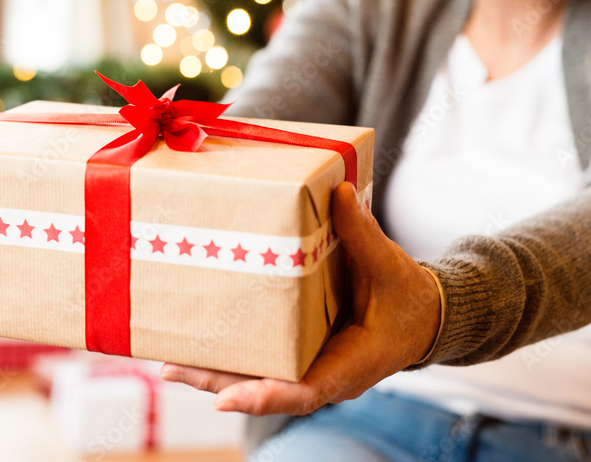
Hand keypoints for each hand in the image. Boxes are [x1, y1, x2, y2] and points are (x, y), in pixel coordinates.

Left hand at [160, 181, 441, 416]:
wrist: (422, 314)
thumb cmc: (408, 297)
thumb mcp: (389, 265)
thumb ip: (363, 234)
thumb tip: (340, 191)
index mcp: (351, 364)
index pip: (305, 391)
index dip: (266, 396)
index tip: (226, 399)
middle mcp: (323, 373)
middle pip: (265, 389)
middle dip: (218, 382)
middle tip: (172, 370)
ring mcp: (309, 365)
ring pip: (257, 378)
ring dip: (214, 372)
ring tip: (168, 363)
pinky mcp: (300, 350)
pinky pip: (263, 359)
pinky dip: (231, 354)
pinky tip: (196, 343)